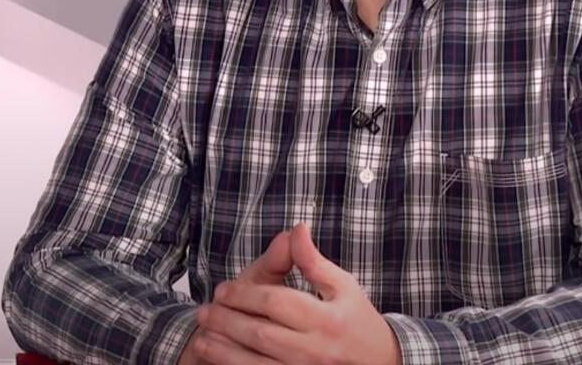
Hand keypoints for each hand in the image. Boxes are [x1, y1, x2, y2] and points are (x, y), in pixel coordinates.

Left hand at [193, 224, 401, 364]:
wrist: (379, 363)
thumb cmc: (355, 320)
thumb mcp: (341, 285)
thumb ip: (313, 260)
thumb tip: (296, 229)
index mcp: (328, 319)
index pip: (277, 303)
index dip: (245, 295)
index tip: (222, 290)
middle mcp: (317, 350)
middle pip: (262, 335)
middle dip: (228, 322)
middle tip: (203, 312)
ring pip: (257, 364)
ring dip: (225, 352)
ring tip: (202, 338)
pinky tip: (219, 361)